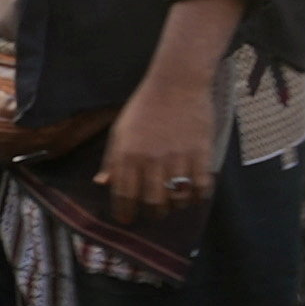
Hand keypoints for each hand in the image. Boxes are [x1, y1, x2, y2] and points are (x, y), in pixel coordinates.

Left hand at [98, 54, 226, 222]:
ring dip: (175, 206)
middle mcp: (151, 159)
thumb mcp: (119, 132)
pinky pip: (202, 184)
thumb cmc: (143, 108)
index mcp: (127, 154)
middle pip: (152, 200)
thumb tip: (102, 183)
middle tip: (153, 215)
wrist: (176, 84)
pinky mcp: (201, 151)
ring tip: (173, 205)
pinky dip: (198, 196)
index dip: (124, 211)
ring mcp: (178, 156)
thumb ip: (112, 160)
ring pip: (177, 196)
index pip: (124, 193)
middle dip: (152, 213)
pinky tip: (194, 196)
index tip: (126, 221)